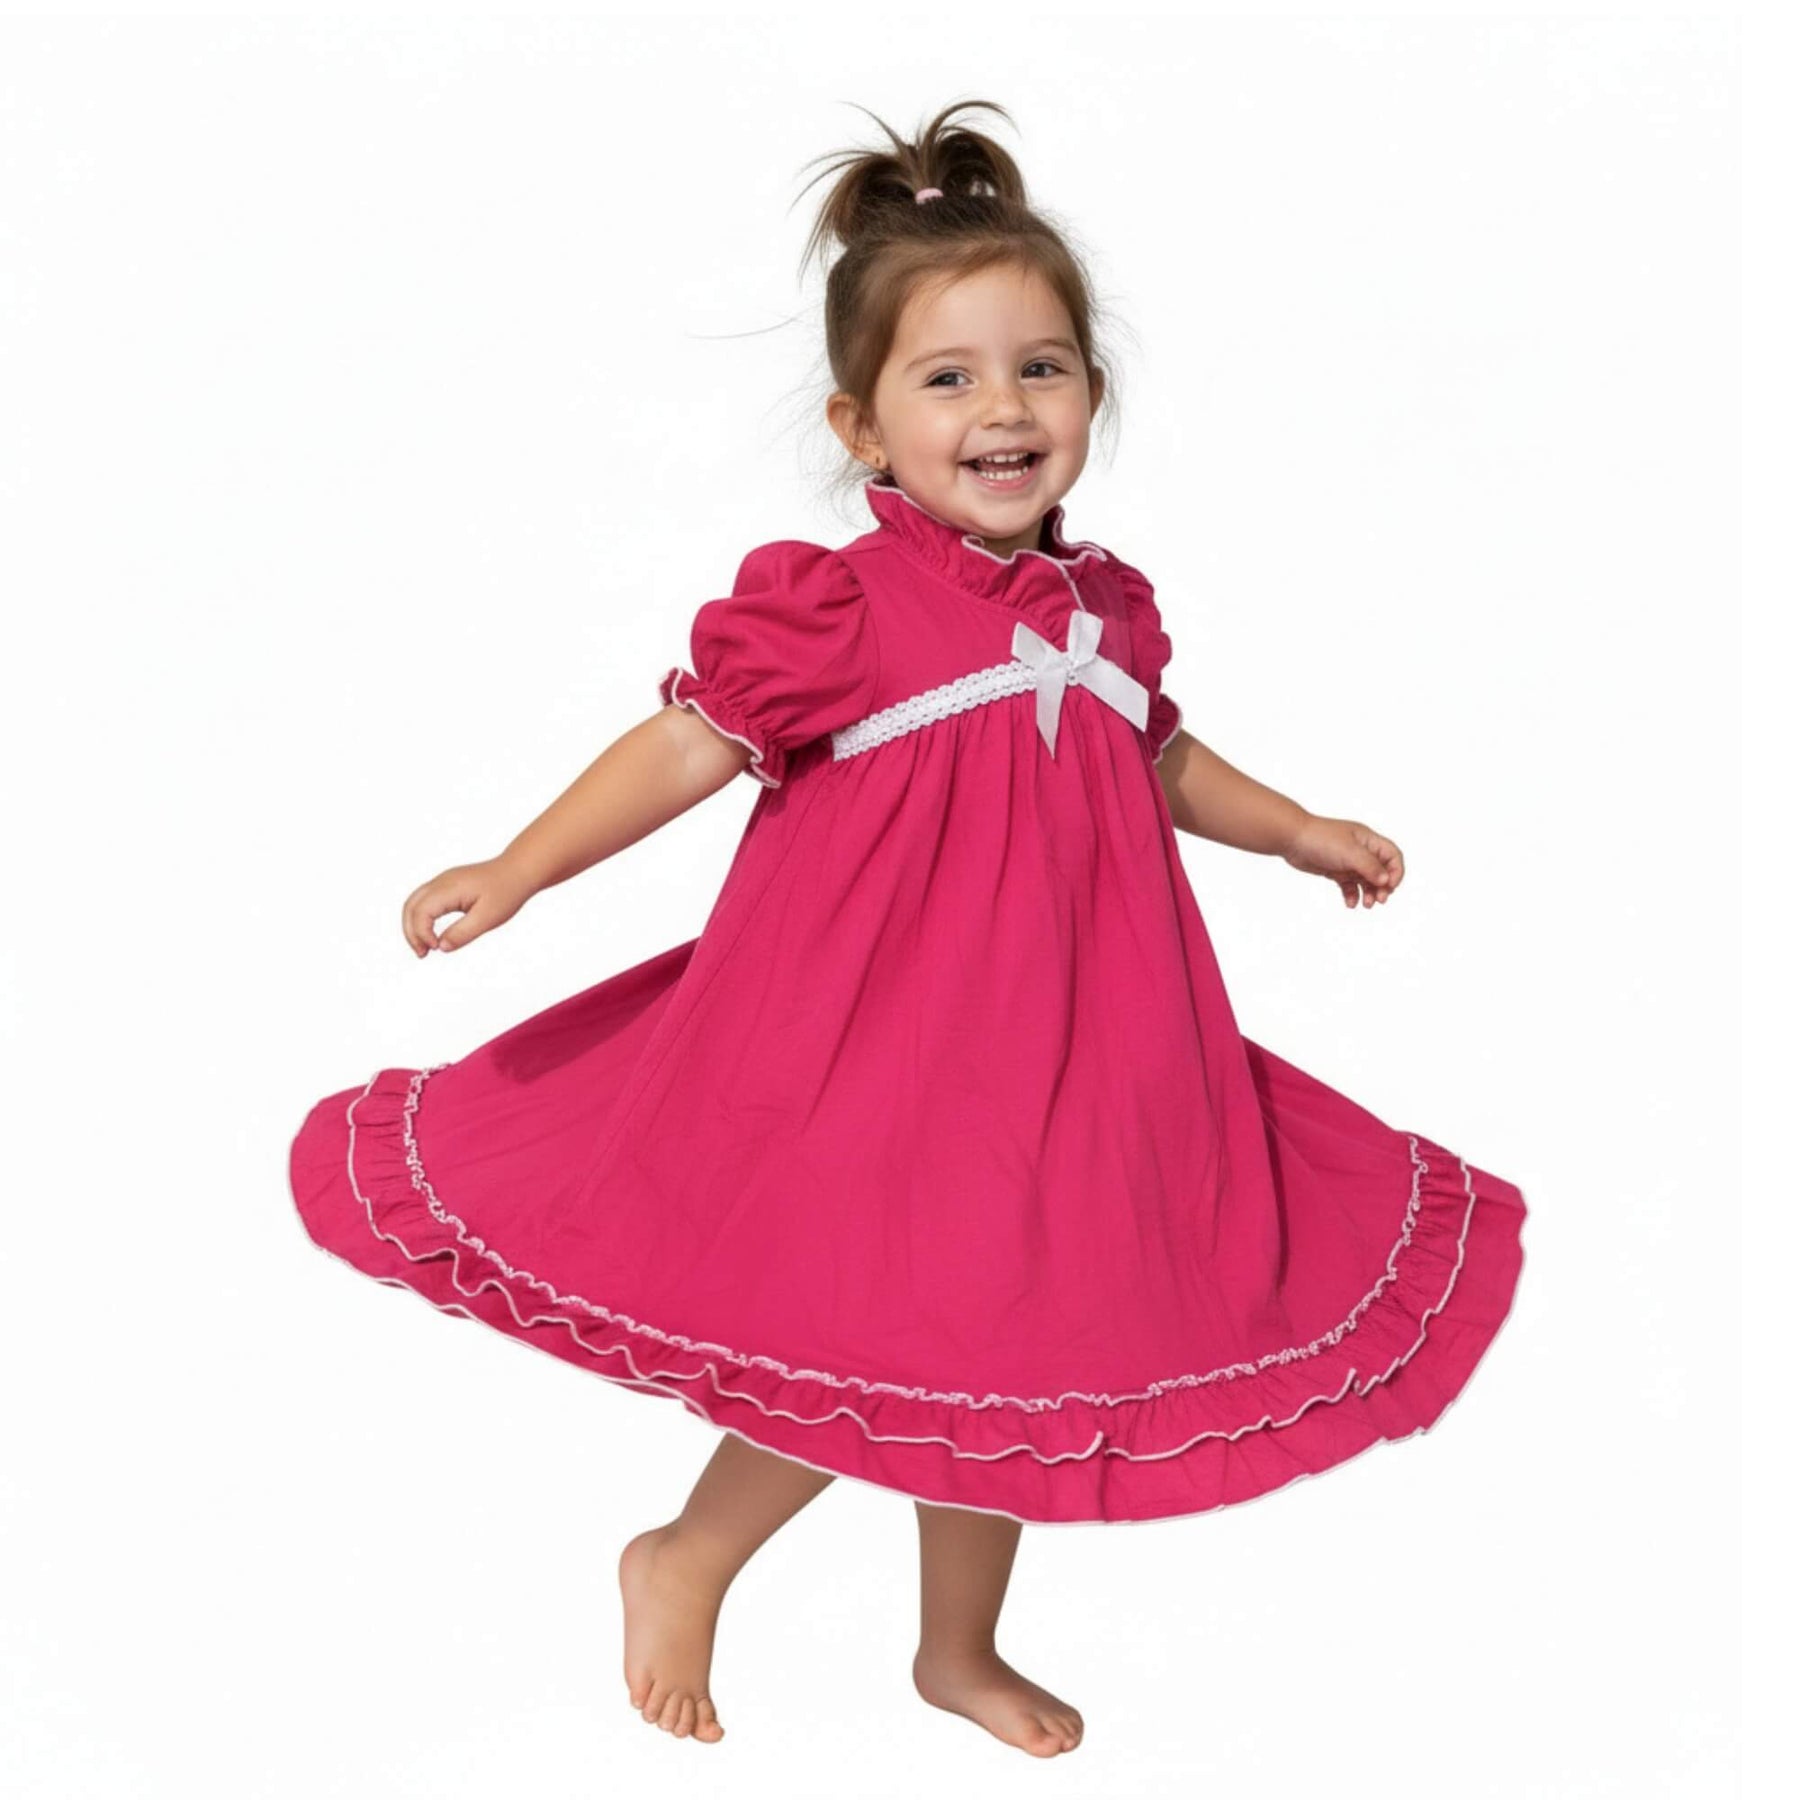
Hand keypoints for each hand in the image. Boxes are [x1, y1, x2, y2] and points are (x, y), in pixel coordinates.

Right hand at [401, 856, 535, 956]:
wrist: (518, 871)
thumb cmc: (506, 892)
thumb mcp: (487, 918)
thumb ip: (462, 933)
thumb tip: (441, 947)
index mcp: (449, 888)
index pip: (421, 912)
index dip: (422, 933)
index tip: (436, 948)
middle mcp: (441, 882)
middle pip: (410, 907)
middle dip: (411, 933)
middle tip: (422, 954)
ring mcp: (443, 882)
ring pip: (414, 903)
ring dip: (414, 926)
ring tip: (425, 949)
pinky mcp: (447, 885)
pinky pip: (425, 901)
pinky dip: (422, 919)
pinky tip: (432, 935)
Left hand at [1280, 813, 1404, 908]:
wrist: (1292, 839)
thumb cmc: (1321, 839)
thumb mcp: (1350, 852)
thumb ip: (1370, 867)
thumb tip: (1386, 880)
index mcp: (1368, 840)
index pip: (1392, 856)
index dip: (1396, 871)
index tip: (1389, 886)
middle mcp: (1361, 851)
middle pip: (1381, 871)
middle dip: (1383, 887)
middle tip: (1379, 900)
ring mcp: (1348, 861)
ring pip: (1366, 881)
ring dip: (1369, 893)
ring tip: (1366, 904)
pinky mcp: (1335, 871)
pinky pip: (1349, 886)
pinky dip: (1352, 895)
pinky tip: (1350, 903)